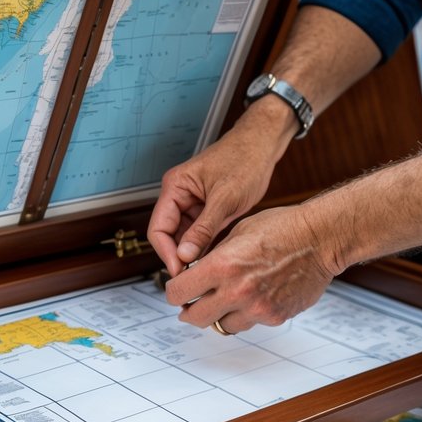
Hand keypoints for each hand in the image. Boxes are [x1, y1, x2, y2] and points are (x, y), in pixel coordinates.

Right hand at [148, 110, 290, 275]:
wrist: (262, 145)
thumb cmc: (244, 159)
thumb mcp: (225, 199)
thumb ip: (203, 229)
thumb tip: (184, 255)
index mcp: (176, 187)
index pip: (158, 228)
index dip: (166, 253)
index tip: (180, 271)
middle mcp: (179, 196)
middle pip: (169, 235)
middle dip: (179, 255)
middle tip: (194, 276)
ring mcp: (193, 203)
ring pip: (184, 237)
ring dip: (193, 253)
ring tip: (206, 270)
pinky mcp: (207, 209)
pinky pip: (199, 234)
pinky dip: (205, 247)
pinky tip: (214, 259)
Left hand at [164, 204, 338, 331]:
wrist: (321, 239)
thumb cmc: (283, 228)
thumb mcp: (238, 231)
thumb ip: (213, 256)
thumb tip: (194, 271)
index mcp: (222, 265)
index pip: (179, 292)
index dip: (174, 291)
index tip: (177, 289)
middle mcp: (237, 291)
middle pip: (195, 318)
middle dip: (189, 310)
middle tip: (191, 304)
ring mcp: (257, 308)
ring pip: (222, 326)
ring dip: (219, 315)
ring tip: (226, 300)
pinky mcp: (274, 317)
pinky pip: (250, 323)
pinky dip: (246, 314)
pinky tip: (253, 297)